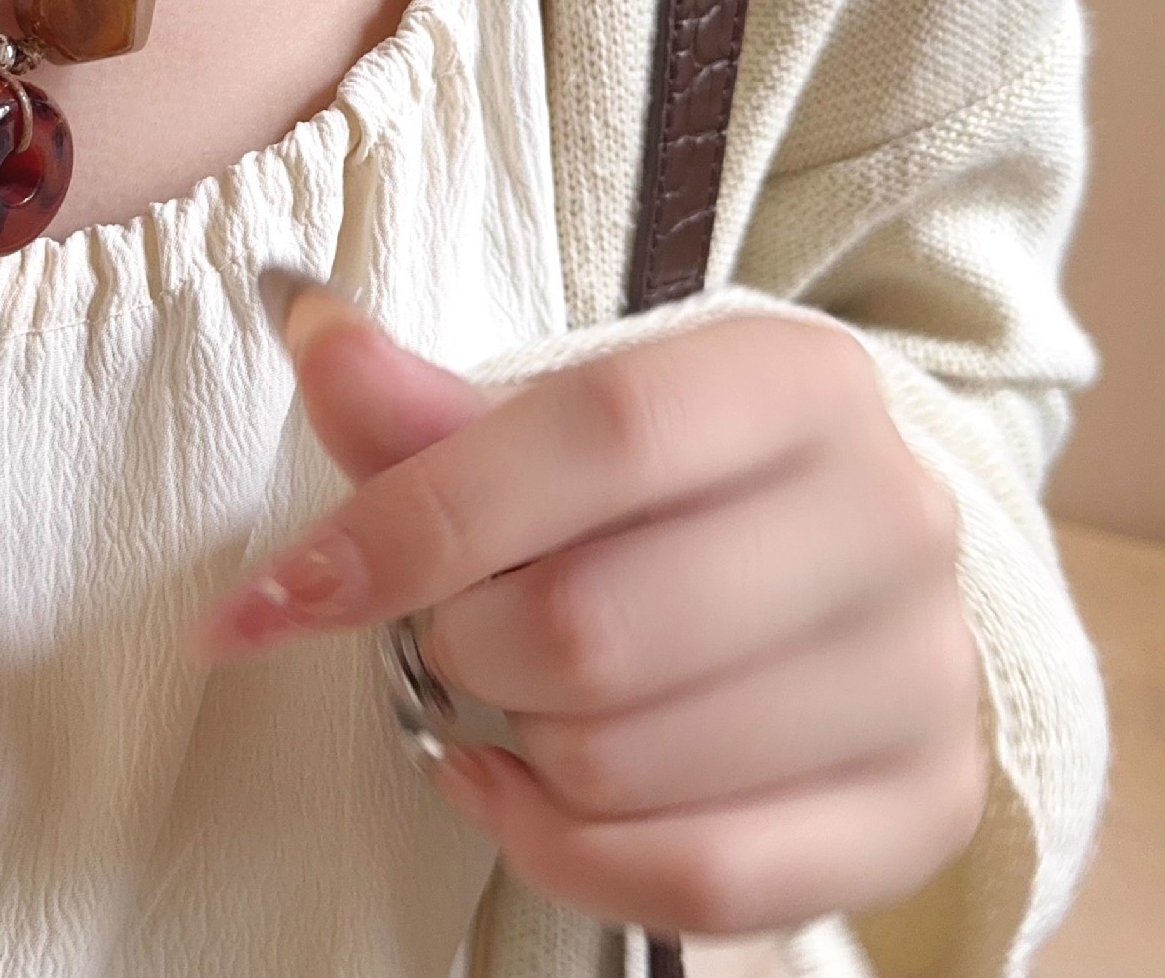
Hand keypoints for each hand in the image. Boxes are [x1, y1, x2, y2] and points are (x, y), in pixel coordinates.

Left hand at [194, 282, 987, 937]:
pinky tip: (518, 788)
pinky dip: (561, 850)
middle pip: (596, 624)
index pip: (596, 432)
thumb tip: (312, 335)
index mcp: (796, 381)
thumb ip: (425, 404)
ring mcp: (924, 670)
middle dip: (463, 642)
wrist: (826, 564)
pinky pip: (699, 881)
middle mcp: (889, 514)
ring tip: (514, 695)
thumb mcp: (553, 419)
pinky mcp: (925, 807)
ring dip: (515, 743)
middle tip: (449, 627)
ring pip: (626, 762)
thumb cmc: (663, 485)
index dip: (420, 517)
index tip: (289, 588)